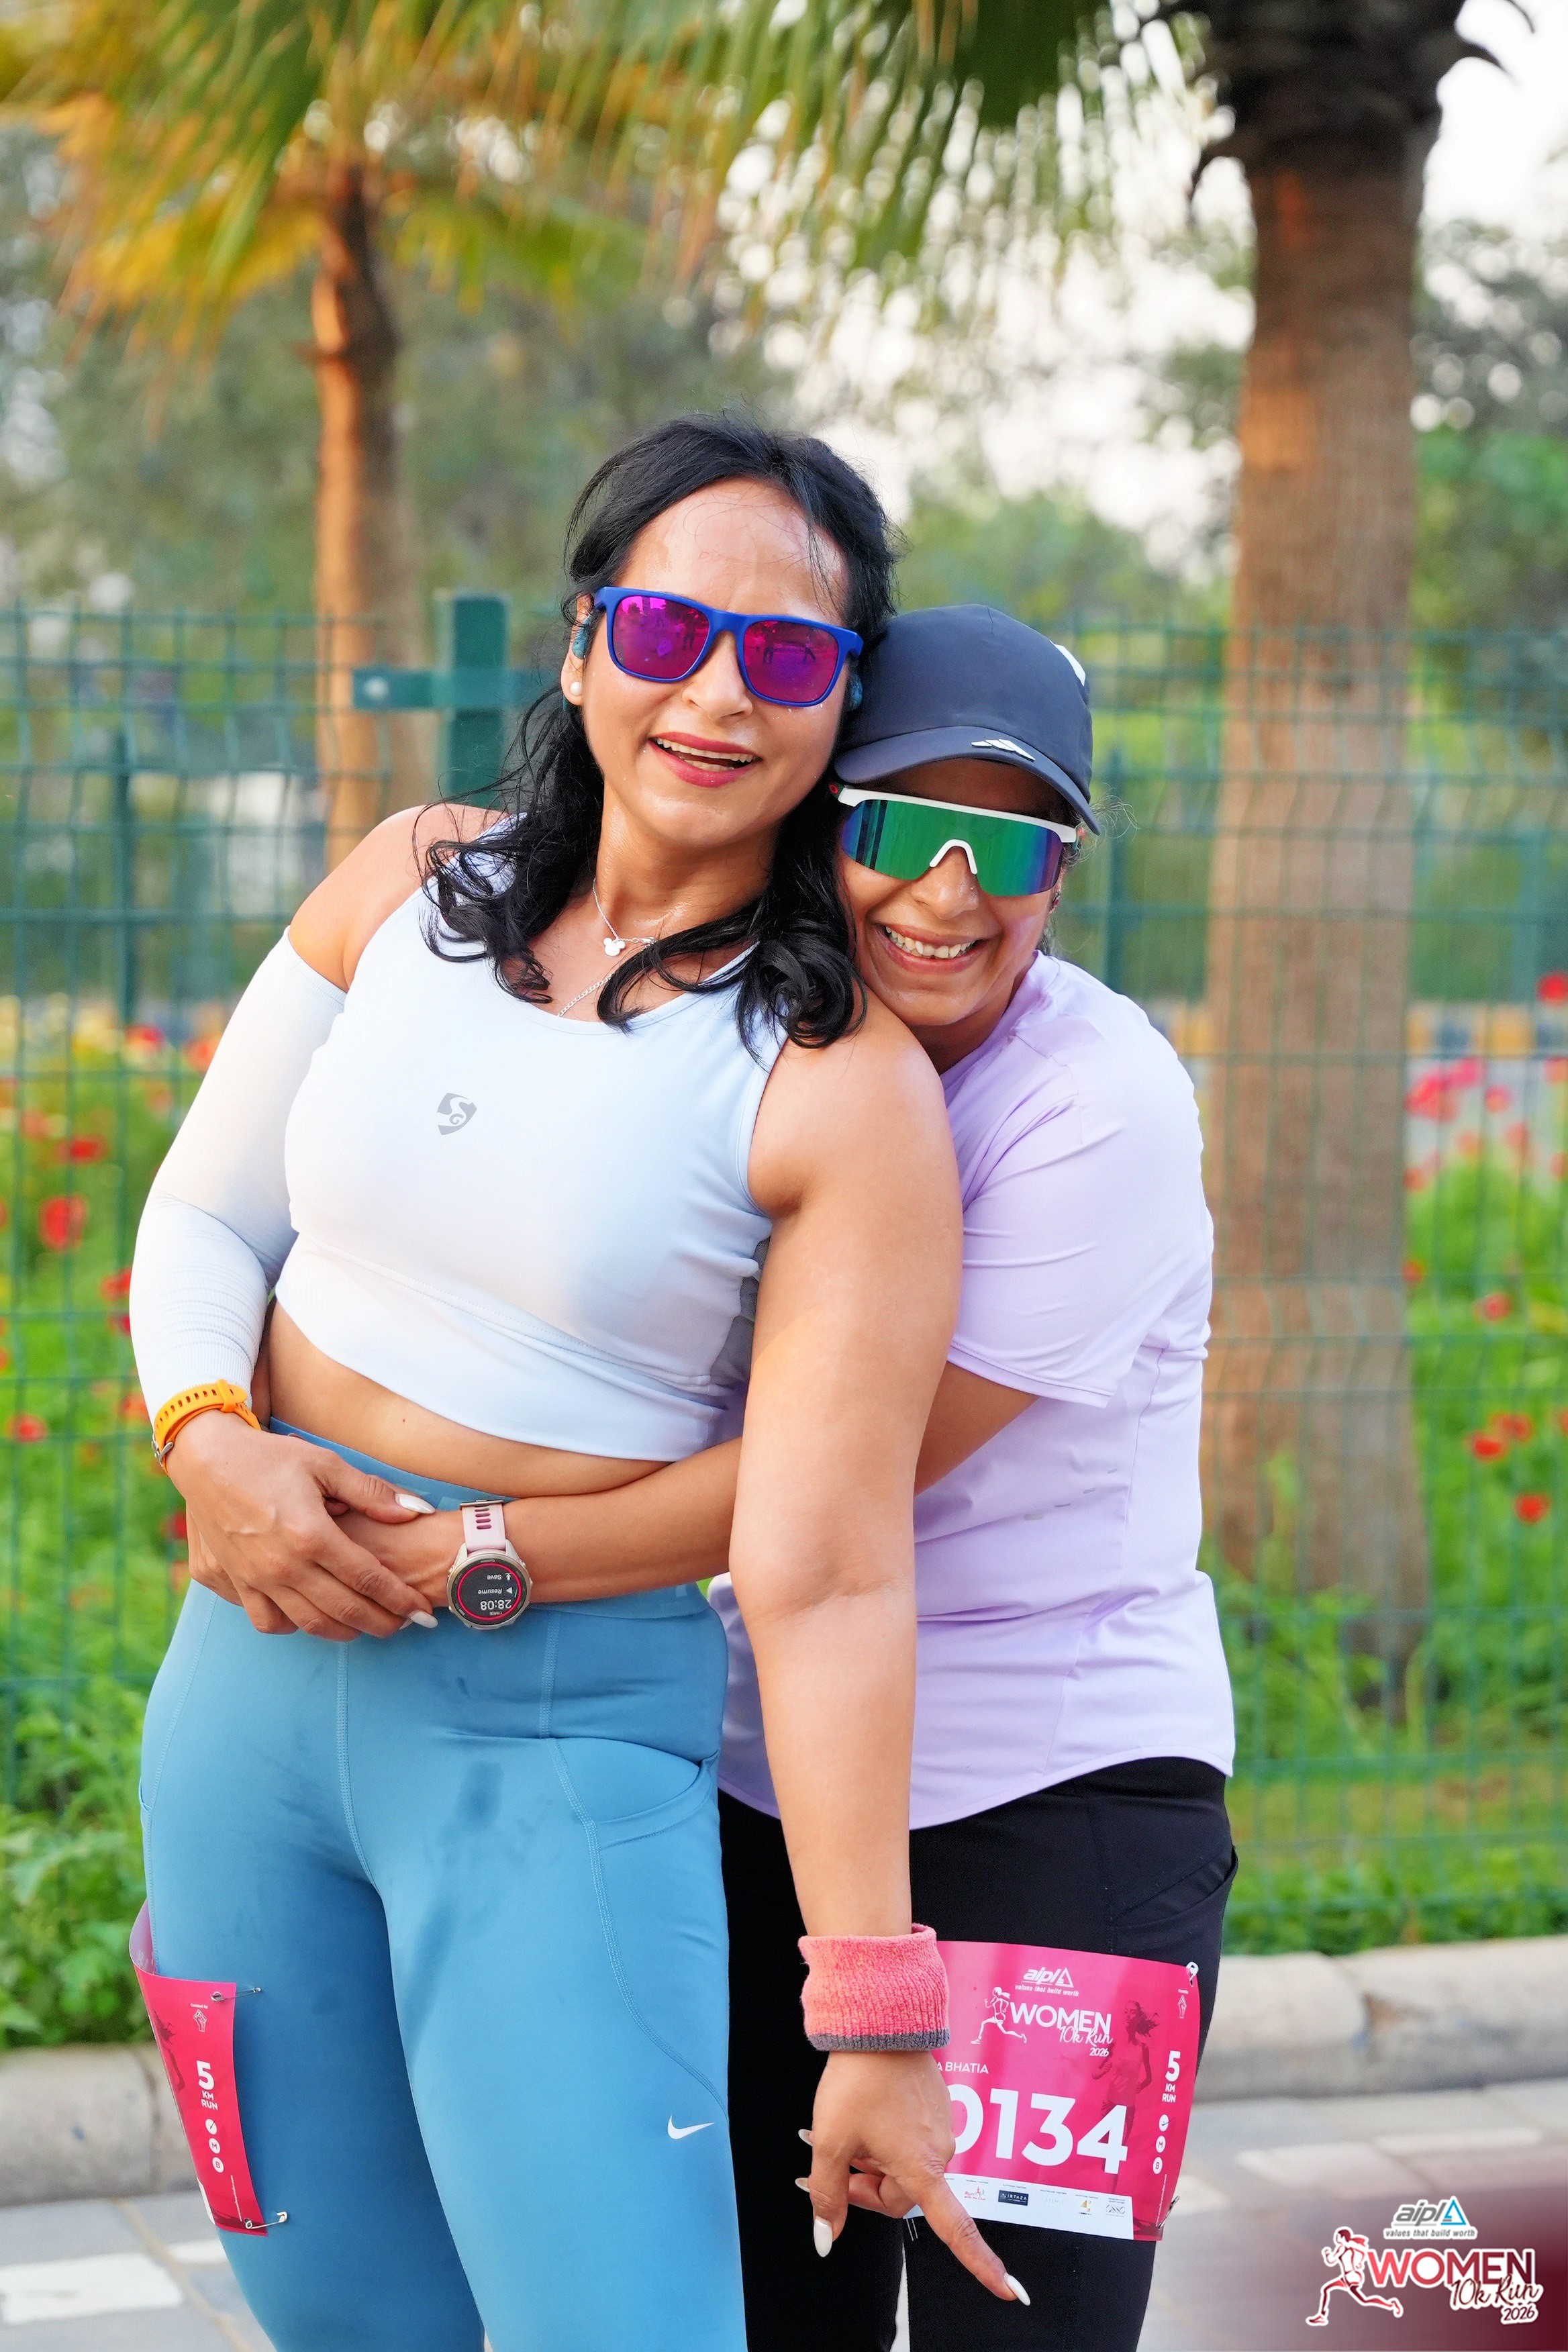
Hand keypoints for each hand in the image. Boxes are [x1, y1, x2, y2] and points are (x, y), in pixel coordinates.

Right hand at [167, 1412, 438, 1639]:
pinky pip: (266, 1620)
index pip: (368, 1579)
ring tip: (364, 1625)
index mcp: (310, 1535)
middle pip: (343, 1611)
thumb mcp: (325, 1464)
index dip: (399, 1600)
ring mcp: (252, 1579)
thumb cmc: (268, 1457)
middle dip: (381, 1623)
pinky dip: (292, 1624)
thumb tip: (417, 1511)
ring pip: (306, 1625)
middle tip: (403, 1626)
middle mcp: (281, 1565)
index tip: (421, 1612)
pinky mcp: (229, 1582)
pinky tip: (309, 1614)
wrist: (204, 1458)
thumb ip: (372, 1493)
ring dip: (342, 1631)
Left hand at [804, 2051, 1019, 2302]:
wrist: (880, 2022)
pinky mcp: (936, 2107)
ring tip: (844, 2132)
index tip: (1009, 2292)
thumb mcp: (831, 2140)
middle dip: (868, 2188)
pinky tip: (863, 2117)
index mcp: (920, 2167)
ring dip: (873, 2160)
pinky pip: (910, 2141)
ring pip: (903, 2167)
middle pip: (901, 2195)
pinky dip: (884, 2139)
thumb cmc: (858, 2081)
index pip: (956, 2228)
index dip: (981, 2264)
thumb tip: (825, 2238)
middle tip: (836, 2163)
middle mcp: (940, 2152)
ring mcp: (941, 2128)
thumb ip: (828, 2194)